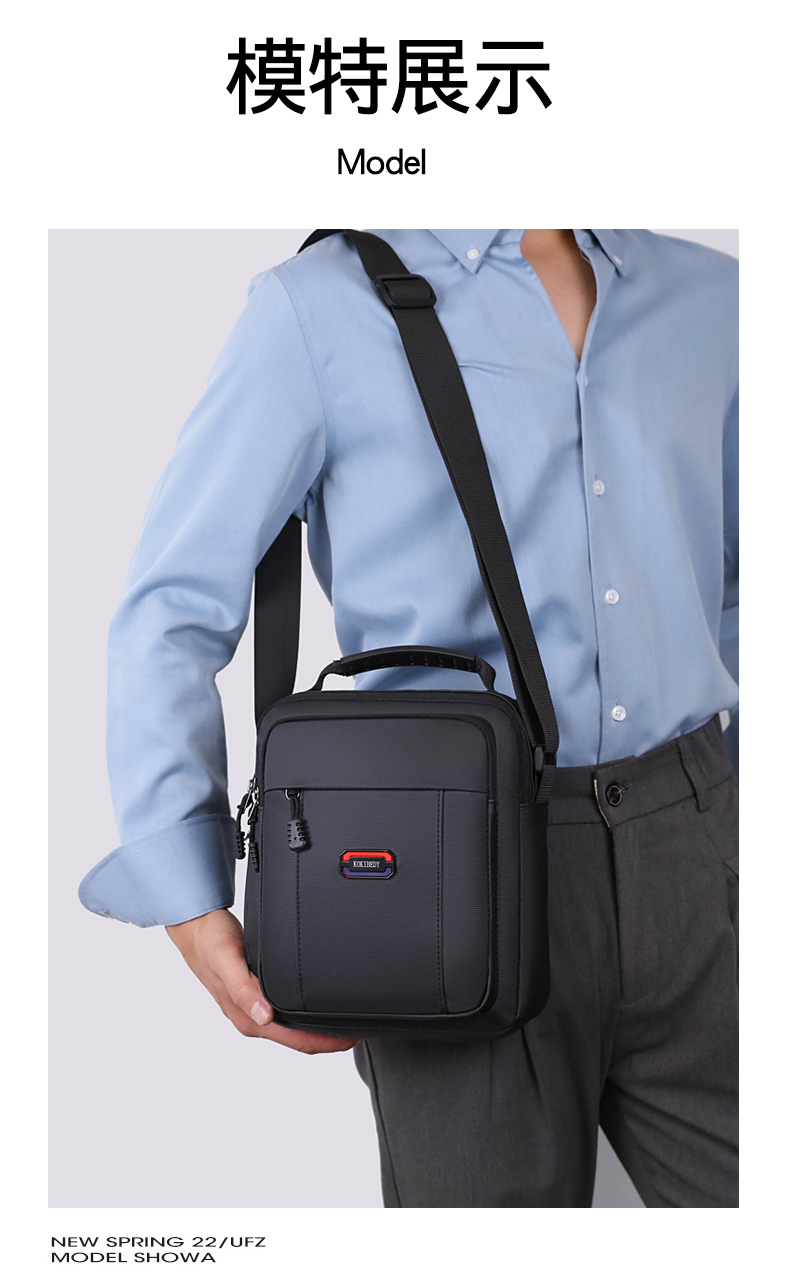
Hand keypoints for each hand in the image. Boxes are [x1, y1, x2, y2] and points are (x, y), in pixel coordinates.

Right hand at [165, 909, 357, 1053]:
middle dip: (329, 1040)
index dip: (326, 1043)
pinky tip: (318, 1009)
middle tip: (359, 1030)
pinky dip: (305, 1018)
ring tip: (345, 1022)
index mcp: (248, 1017)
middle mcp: (252, 1018)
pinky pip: (286, 1016)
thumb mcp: (227, 960)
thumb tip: (263, 1016)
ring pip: (293, 1031)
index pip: (295, 1041)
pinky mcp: (255, 998)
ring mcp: (254, 1010)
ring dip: (318, 1031)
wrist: (195, 928)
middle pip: (298, 1040)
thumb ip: (243, 989)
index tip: (352, 1037)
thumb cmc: (210, 942)